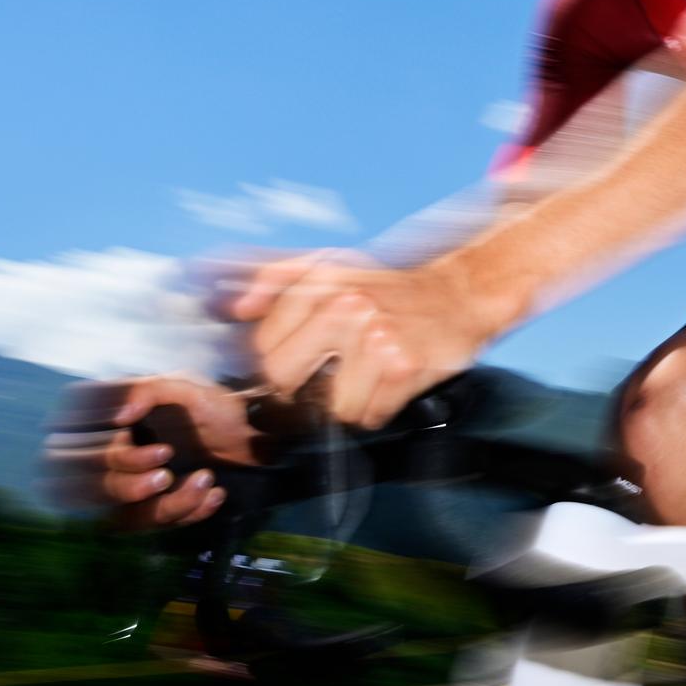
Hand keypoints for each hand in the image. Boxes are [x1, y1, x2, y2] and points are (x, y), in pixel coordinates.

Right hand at [42, 372, 263, 530]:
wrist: (251, 434)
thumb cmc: (213, 405)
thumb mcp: (183, 387)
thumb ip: (146, 391)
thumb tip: (116, 418)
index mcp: (110, 421)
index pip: (79, 447)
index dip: (113, 456)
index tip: (156, 448)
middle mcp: (113, 455)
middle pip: (96, 487)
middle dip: (130, 487)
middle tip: (168, 472)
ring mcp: (131, 486)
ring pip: (125, 516)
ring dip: (169, 505)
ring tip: (207, 479)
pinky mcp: (152, 509)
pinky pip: (156, 526)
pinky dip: (187, 511)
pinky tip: (215, 493)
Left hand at [227, 255, 498, 430]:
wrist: (460, 293)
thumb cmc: (388, 288)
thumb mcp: (329, 267)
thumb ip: (272, 280)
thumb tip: (225, 306)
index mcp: (320, 282)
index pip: (263, 348)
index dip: (274, 367)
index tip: (295, 369)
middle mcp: (345, 307)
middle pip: (283, 380)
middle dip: (297, 393)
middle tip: (322, 383)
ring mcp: (376, 339)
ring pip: (327, 408)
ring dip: (342, 406)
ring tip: (362, 379)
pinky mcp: (404, 369)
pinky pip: (367, 417)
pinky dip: (374, 411)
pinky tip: (386, 386)